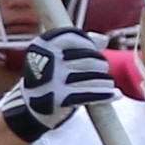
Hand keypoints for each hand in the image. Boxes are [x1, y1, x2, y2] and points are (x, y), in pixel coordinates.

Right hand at [0, 24, 111, 138]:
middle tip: (100, 71)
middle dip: (101, 64)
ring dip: (106, 81)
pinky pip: (92, 94)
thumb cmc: (48, 77)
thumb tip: (103, 40)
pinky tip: (115, 95)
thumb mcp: (55, 56)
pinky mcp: (61, 98)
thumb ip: (77, 45)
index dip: (89, 44)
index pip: (75, 37)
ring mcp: (54, 79)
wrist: (28, 107)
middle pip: (90, 57)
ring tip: (106, 84)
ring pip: (95, 76)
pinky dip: (106, 95)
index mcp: (42, 46)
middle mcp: (48, 60)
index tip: (92, 51)